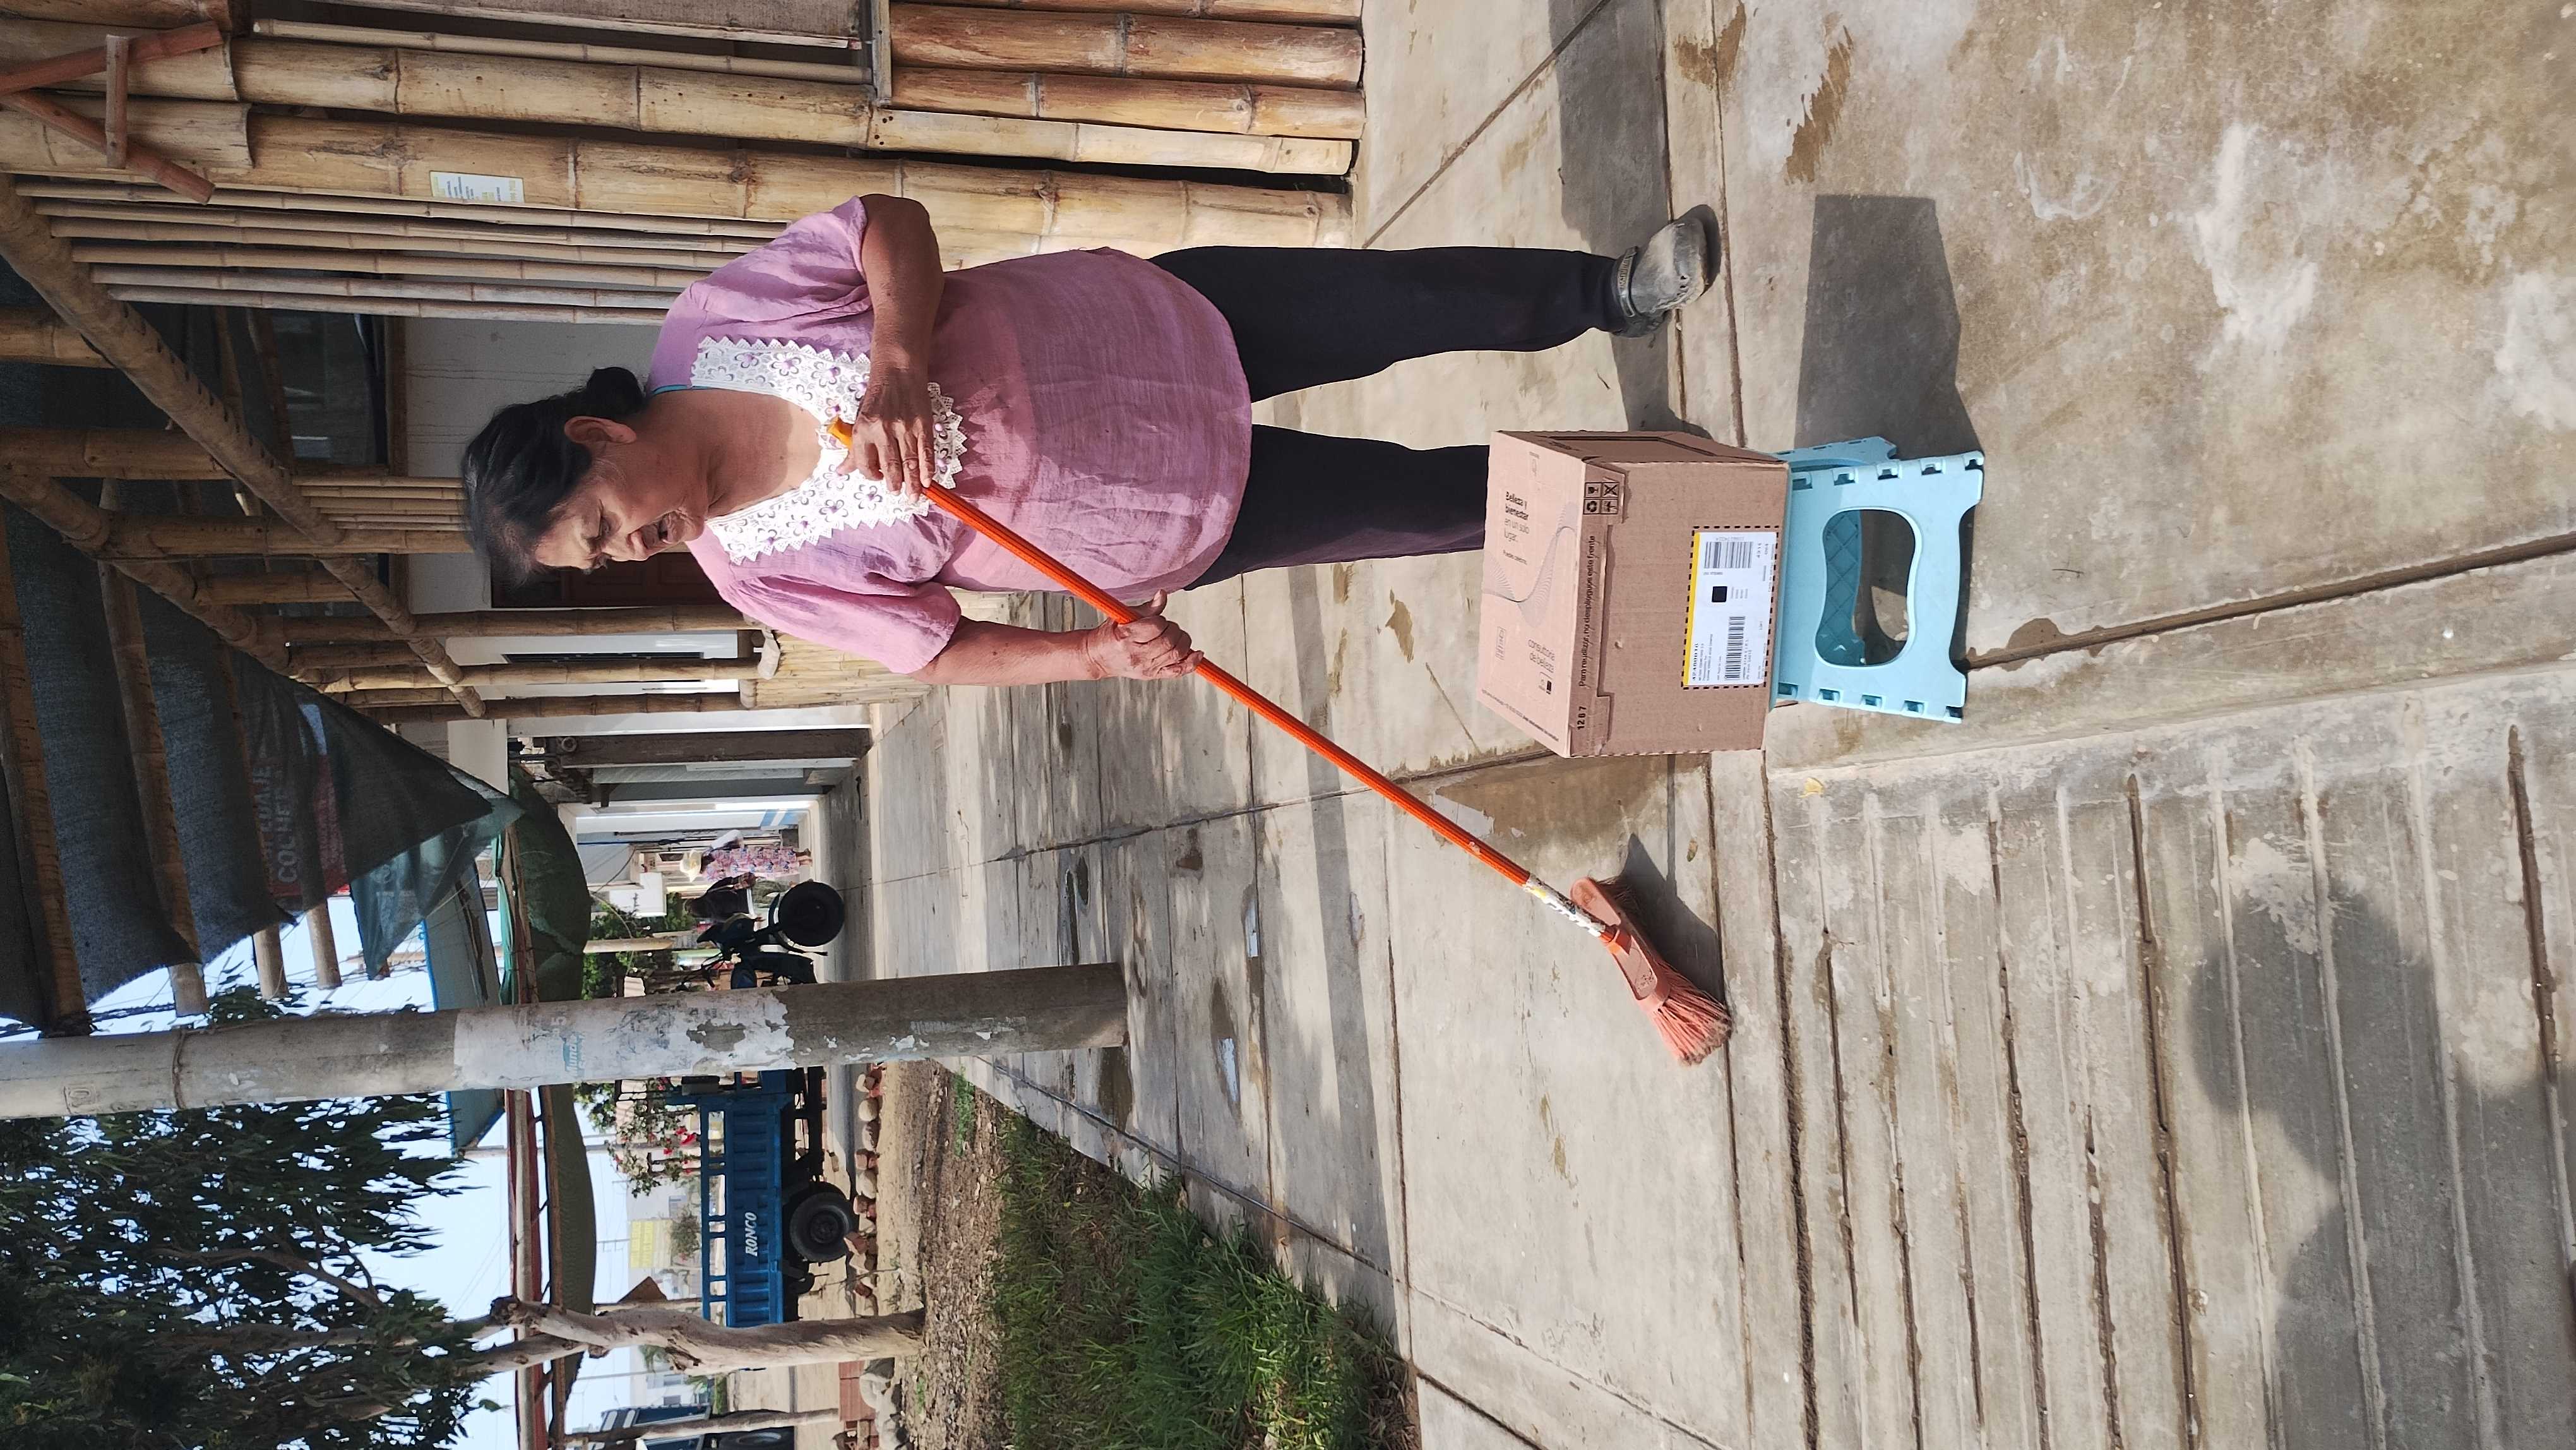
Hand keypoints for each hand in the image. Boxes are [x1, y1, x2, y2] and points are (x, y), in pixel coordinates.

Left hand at [840, 360, 939, 498]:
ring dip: (913, 483)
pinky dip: (928, 469)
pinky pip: (926, 453)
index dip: (872, 476)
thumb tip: (842, 471)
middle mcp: (882, 430)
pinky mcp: (922, 425)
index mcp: (863, 430)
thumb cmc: (876, 397)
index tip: (878, 479)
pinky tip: (928, 481)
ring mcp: (905, 428)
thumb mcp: (860, 421)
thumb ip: (853, 449)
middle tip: (898, 493)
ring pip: (910, 464)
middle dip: (895, 485)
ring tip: (913, 496)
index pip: (865, 464)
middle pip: (890, 467)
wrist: (897, 372)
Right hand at [1081, 593, 1201, 680]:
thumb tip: (1163, 594)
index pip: (1156, 626)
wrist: (1098, 658)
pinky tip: (1197, 653)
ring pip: (1176, 654)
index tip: (1157, 620)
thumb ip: (1147, 608)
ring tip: (1176, 637)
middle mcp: (1136, 655)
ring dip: (1183, 641)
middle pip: (1169, 641)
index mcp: (1126, 637)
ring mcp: (1146, 668)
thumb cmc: (1111, 633)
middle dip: (1174, 630)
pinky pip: (1178, 671)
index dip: (1162, 620)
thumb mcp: (1124, 616)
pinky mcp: (1152, 675)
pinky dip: (1192, 663)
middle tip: (1168, 627)